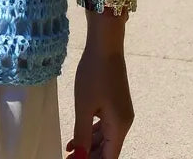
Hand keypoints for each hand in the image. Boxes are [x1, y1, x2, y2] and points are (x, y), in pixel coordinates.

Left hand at [66, 35, 132, 157]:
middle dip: (90, 156)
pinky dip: (91, 132)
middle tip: (69, 157)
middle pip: (108, 149)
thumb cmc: (94, 74)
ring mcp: (120, 112)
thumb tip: (79, 156)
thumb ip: (82, 134)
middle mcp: (123, 122)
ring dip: (89, 146)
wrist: (105, 45)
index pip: (109, 157)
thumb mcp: (84, 106)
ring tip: (70, 150)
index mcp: (119, 126)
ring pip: (105, 138)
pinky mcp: (115, 103)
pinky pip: (104, 125)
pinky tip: (77, 136)